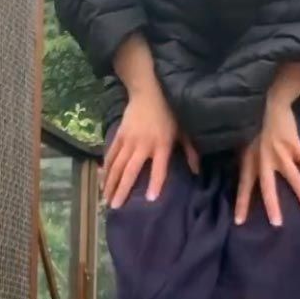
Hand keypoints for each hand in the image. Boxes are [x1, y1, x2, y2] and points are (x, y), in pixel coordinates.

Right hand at [102, 86, 199, 209]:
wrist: (150, 91)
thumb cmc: (170, 112)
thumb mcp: (184, 131)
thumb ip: (190, 152)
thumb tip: (197, 172)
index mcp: (162, 145)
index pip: (159, 168)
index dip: (155, 183)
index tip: (150, 199)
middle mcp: (143, 144)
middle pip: (131, 171)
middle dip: (122, 189)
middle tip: (115, 206)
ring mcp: (129, 140)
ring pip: (117, 165)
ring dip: (110, 182)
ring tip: (105, 198)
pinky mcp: (119, 134)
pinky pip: (111, 154)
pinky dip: (106, 167)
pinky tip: (102, 179)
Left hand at [234, 99, 299, 226]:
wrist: (270, 104)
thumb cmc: (255, 126)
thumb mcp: (243, 144)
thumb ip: (244, 162)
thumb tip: (241, 180)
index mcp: (250, 160)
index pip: (244, 185)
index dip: (241, 203)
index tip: (239, 222)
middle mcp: (265, 159)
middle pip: (268, 186)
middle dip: (272, 206)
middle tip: (277, 224)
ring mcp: (281, 152)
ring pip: (294, 178)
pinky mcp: (295, 145)